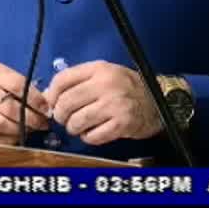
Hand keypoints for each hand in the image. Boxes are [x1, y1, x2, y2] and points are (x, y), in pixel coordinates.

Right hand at [0, 61, 49, 143]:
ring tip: (29, 130)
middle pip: (10, 108)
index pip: (17, 85)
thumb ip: (22, 86)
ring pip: (1, 125)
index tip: (46, 109)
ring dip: (20, 131)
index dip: (35, 99)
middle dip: (31, 119)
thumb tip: (46, 104)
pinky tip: (14, 137)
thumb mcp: (2, 76)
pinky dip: (6, 141)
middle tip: (42, 124)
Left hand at [43, 60, 160, 145]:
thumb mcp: (104, 75)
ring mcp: (115, 104)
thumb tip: (49, 96)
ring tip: (78, 127)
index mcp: (99, 69)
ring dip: (73, 128)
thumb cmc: (126, 89)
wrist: (159, 102)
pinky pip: (93, 136)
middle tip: (64, 119)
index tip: (52, 103)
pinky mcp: (122, 123)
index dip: (52, 94)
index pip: (62, 80)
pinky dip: (88, 138)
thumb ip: (78, 81)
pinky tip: (92, 133)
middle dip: (60, 115)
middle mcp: (106, 84)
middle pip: (66, 102)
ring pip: (77, 121)